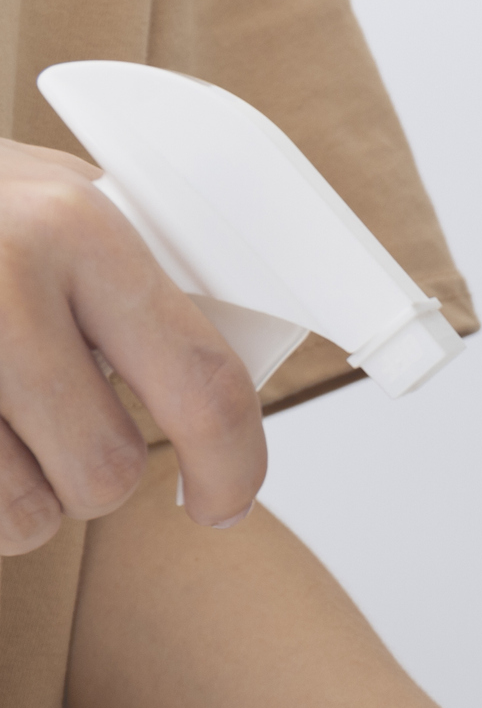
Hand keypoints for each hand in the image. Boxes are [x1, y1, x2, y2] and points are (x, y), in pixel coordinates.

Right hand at [0, 138, 264, 553]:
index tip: (221, 503)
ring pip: (27, 514)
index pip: (206, 386)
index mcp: (77, 226)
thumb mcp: (36, 193)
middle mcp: (3, 278)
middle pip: (108, 471)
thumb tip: (227, 378)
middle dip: (93, 478)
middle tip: (58, 435)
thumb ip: (126, 269)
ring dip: (15, 498)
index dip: (232, 468)